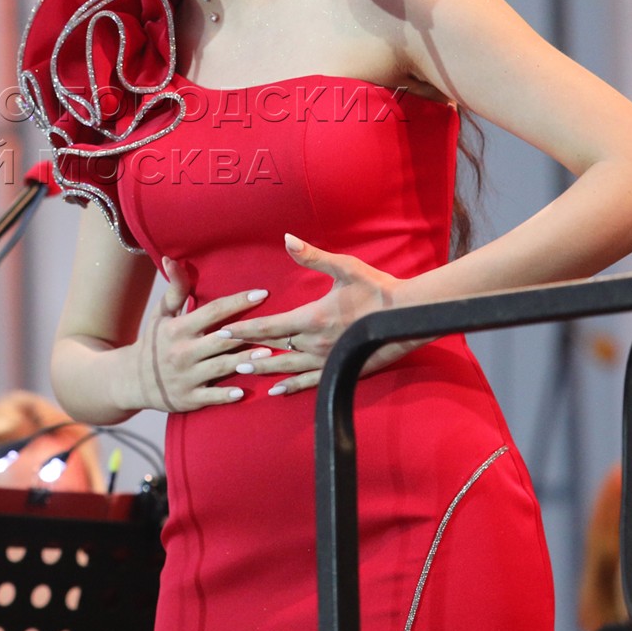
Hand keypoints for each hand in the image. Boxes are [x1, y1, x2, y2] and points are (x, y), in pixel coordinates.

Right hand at [132, 257, 268, 412]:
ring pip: (220, 367)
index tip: (262, 293)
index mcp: (177, 329)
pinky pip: (211, 397)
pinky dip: (226, 396)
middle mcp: (182, 352)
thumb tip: (171, 259)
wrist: (133, 380)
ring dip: (244, 362)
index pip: (212, 312)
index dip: (237, 302)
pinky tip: (245, 392)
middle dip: (247, 334)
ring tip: (269, 355)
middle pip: (220, 340)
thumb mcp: (161, 314)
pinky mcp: (188, 398)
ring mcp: (186, 376)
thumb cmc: (154, 342)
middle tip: (275, 327)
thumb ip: (175, 289)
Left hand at [218, 234, 416, 396]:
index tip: (222, 331)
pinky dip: (292, 387)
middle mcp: (316, 343)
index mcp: (313, 318)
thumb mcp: (345, 267)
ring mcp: (328, 359)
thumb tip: (288, 238)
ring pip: (288, 367)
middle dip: (246, 349)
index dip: (244, 329)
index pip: (269, 326)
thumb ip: (312, 255)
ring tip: (241, 370)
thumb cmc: (378, 287)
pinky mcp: (341, 369)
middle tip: (220, 353)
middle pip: (273, 348)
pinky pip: (311, 382)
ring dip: (264, 369)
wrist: (411, 315)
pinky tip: (277, 391)